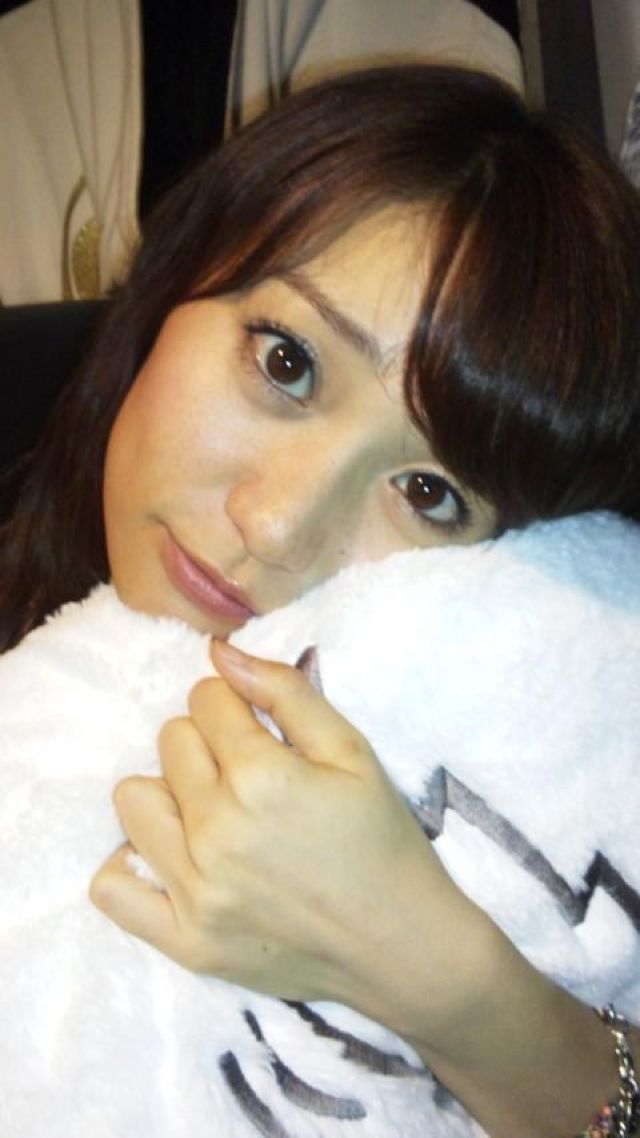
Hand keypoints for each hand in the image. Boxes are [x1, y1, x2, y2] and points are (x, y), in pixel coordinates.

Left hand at [90, 639, 482, 1034]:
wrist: (402, 945)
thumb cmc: (383, 840)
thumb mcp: (353, 750)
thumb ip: (286, 691)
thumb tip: (219, 653)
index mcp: (262, 776)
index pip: (205, 700)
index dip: (234, 705)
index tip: (259, 729)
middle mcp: (218, 831)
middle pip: (171, 741)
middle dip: (207, 743)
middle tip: (249, 774)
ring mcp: (196, 892)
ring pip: (134, 799)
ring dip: (169, 794)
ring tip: (212, 813)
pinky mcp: (185, 942)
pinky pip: (112, 888)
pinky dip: (133, 864)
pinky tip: (174, 857)